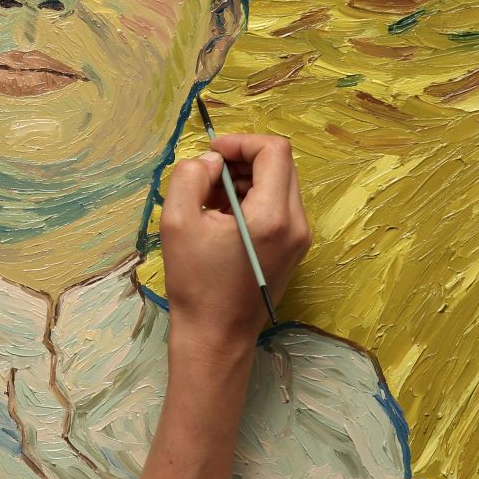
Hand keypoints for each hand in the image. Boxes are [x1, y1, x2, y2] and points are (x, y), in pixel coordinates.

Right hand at [159, 133, 310, 349]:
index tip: (212, 153)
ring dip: (246, 179)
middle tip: (208, 176)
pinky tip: (224, 218)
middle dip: (243, 160)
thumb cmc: (195, 283)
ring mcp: (301, 238)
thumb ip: (191, 176)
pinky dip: (253, 199)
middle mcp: (297, 224)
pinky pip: (280, 205)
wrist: (216, 336)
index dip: (241, 142)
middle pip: (281, 163)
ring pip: (281, 183)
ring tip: (210, 199)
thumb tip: (211, 161)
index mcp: (271, 216)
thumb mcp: (177, 222)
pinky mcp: (295, 248)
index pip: (274, 150)